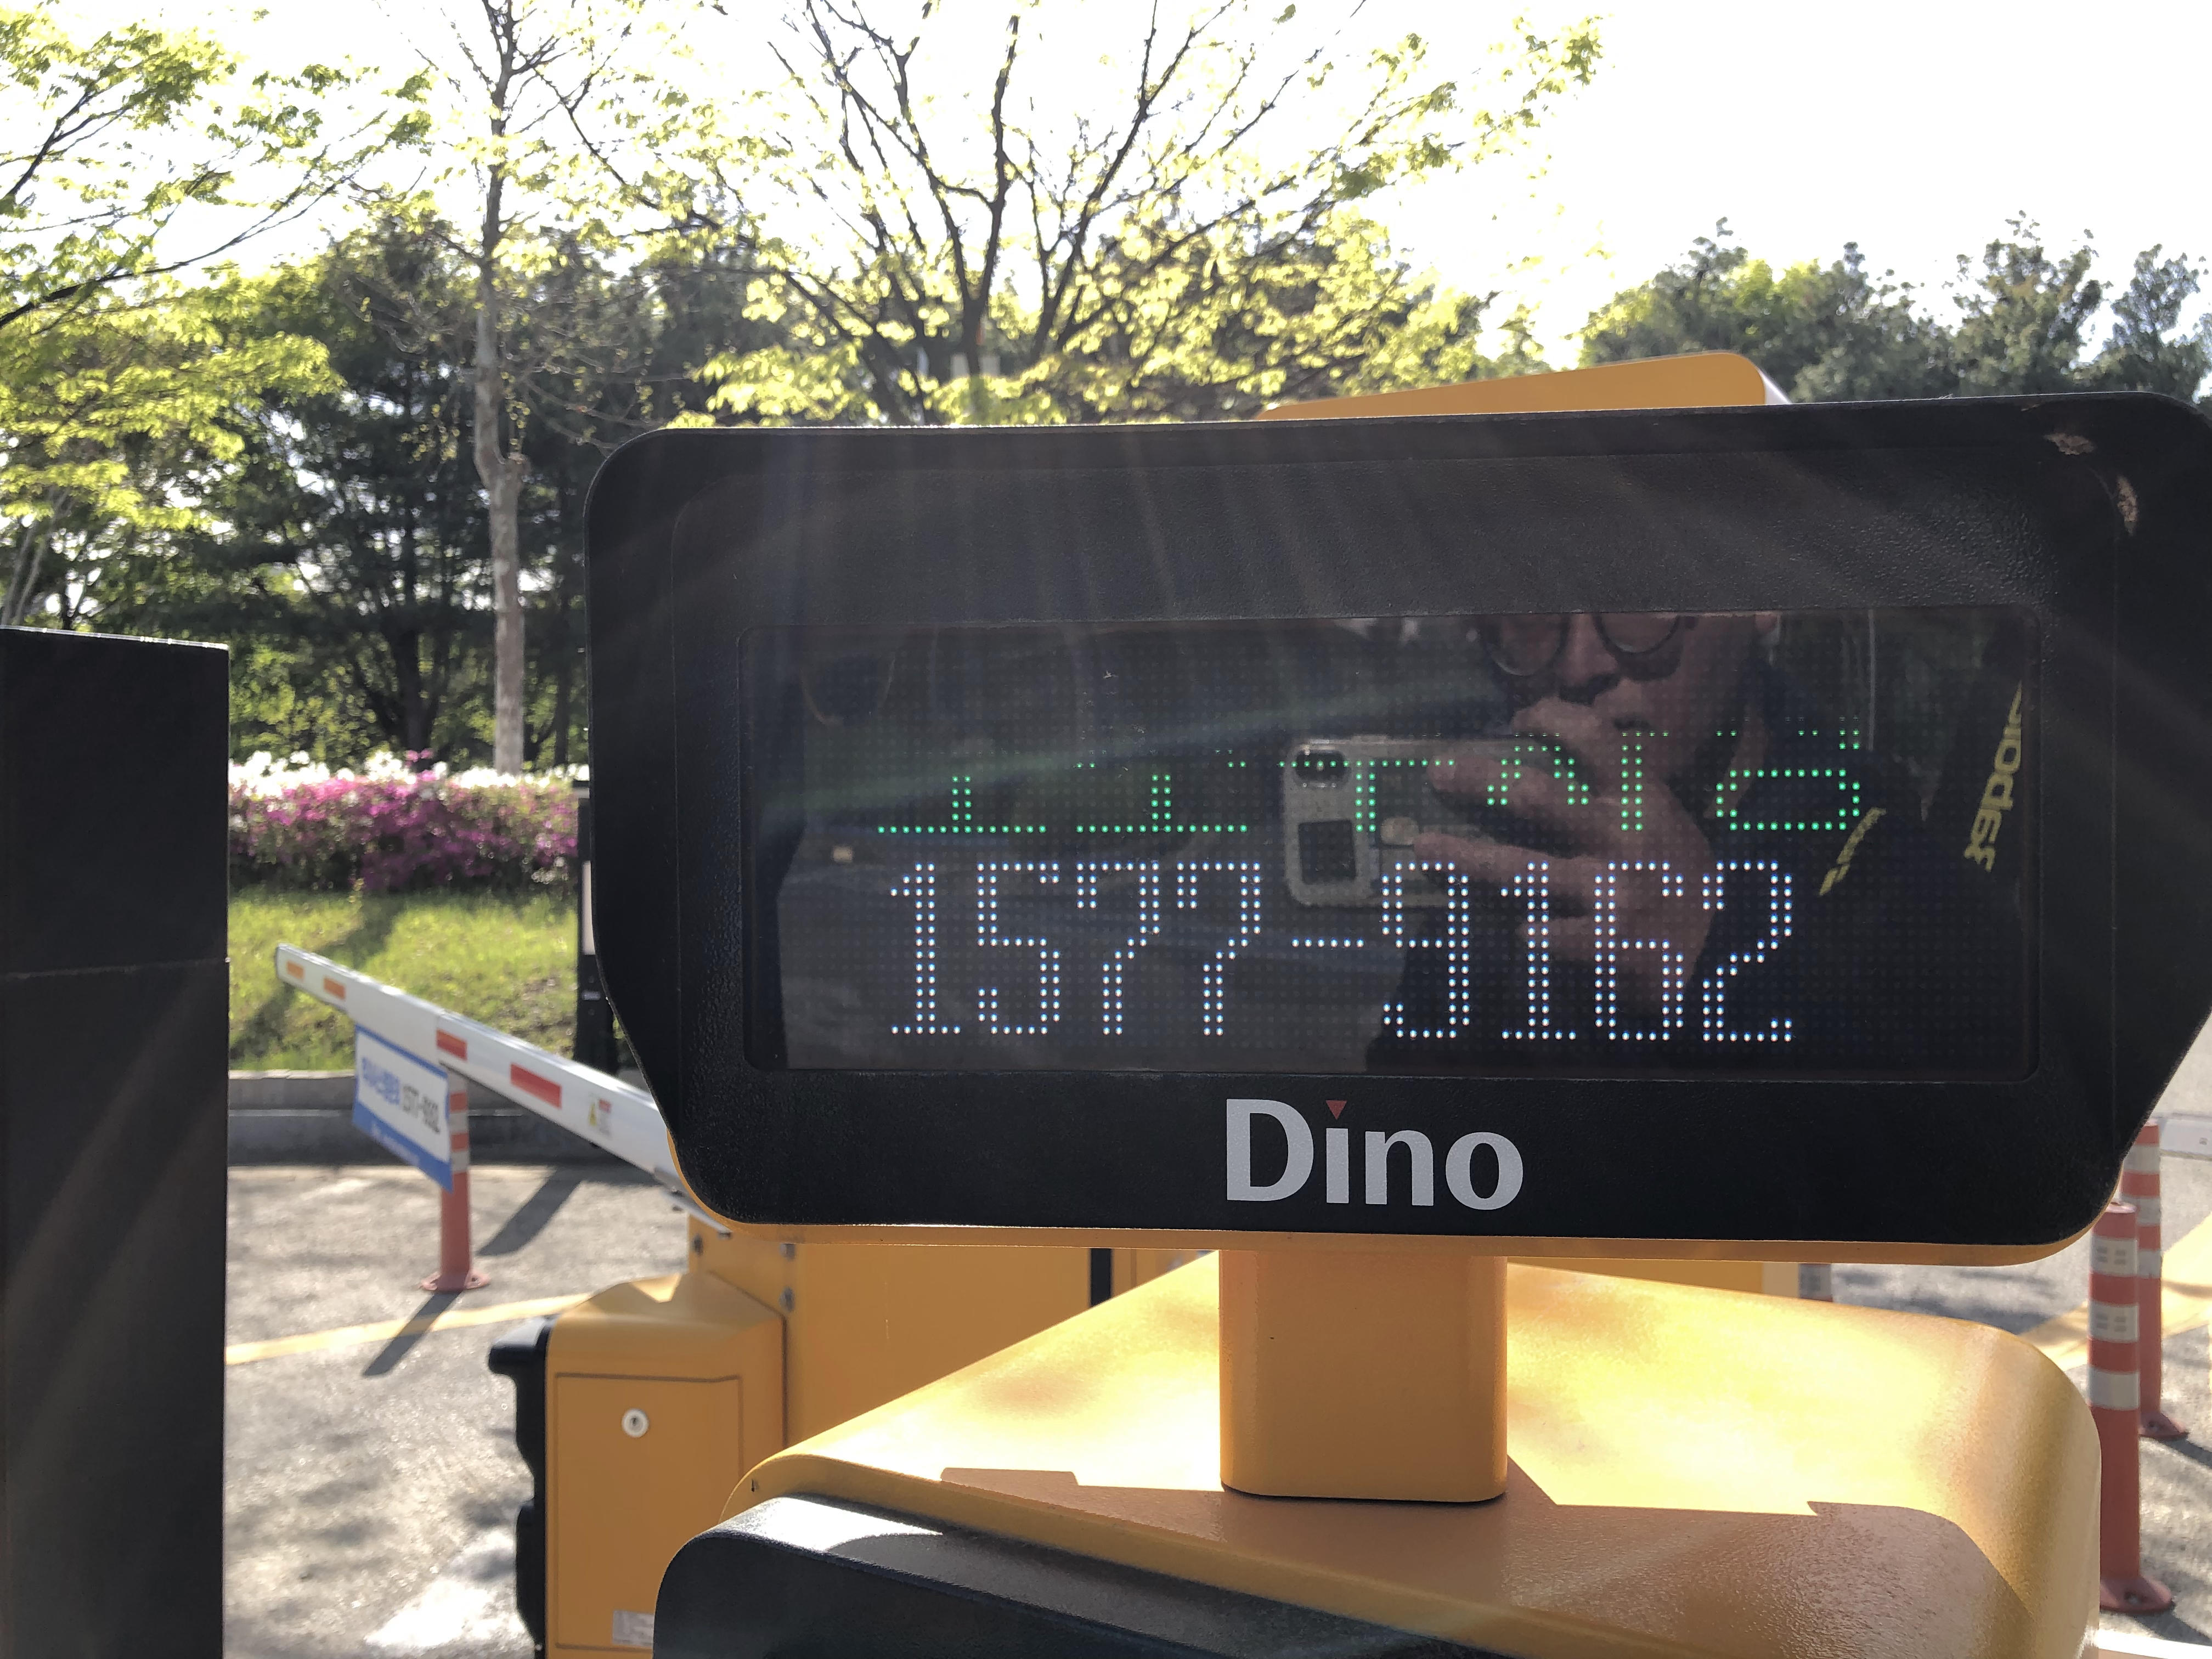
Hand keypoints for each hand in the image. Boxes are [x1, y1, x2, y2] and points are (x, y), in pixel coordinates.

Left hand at [1414, 699, 1717, 1028]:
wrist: (1725, 949)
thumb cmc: (1675, 875)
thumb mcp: (1659, 819)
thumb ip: (1613, 790)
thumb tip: (1542, 753)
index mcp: (1642, 800)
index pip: (1593, 738)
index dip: (1551, 718)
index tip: (1517, 719)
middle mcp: (1625, 839)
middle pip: (1535, 796)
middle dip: (1479, 781)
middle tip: (1438, 773)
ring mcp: (1613, 893)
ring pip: (1522, 871)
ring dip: (1466, 859)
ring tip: (1426, 849)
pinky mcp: (1607, 946)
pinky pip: (1546, 936)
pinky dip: (1526, 932)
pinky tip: (1516, 930)